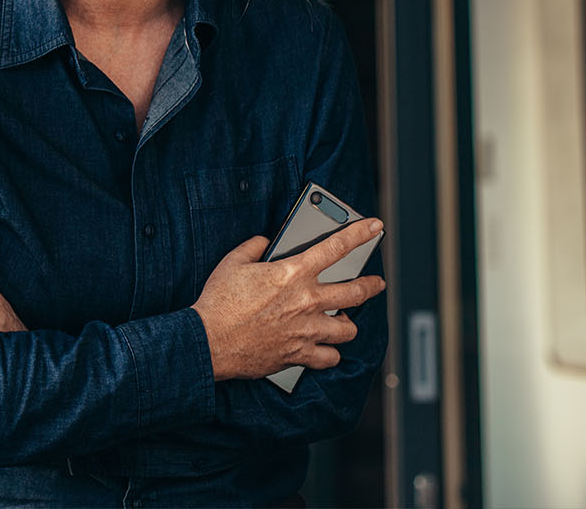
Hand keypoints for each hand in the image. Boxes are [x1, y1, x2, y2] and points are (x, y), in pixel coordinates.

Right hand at [192, 218, 385, 380]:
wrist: (209, 341)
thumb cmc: (218, 303)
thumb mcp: (232, 263)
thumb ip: (253, 247)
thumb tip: (263, 242)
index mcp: (293, 273)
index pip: (337, 247)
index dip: (360, 233)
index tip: (374, 227)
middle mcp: (307, 301)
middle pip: (356, 292)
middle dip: (371, 285)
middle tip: (376, 283)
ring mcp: (307, 330)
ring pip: (349, 329)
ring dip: (348, 324)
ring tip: (344, 321)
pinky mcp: (299, 354)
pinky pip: (330, 358)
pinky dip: (329, 354)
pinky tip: (325, 350)